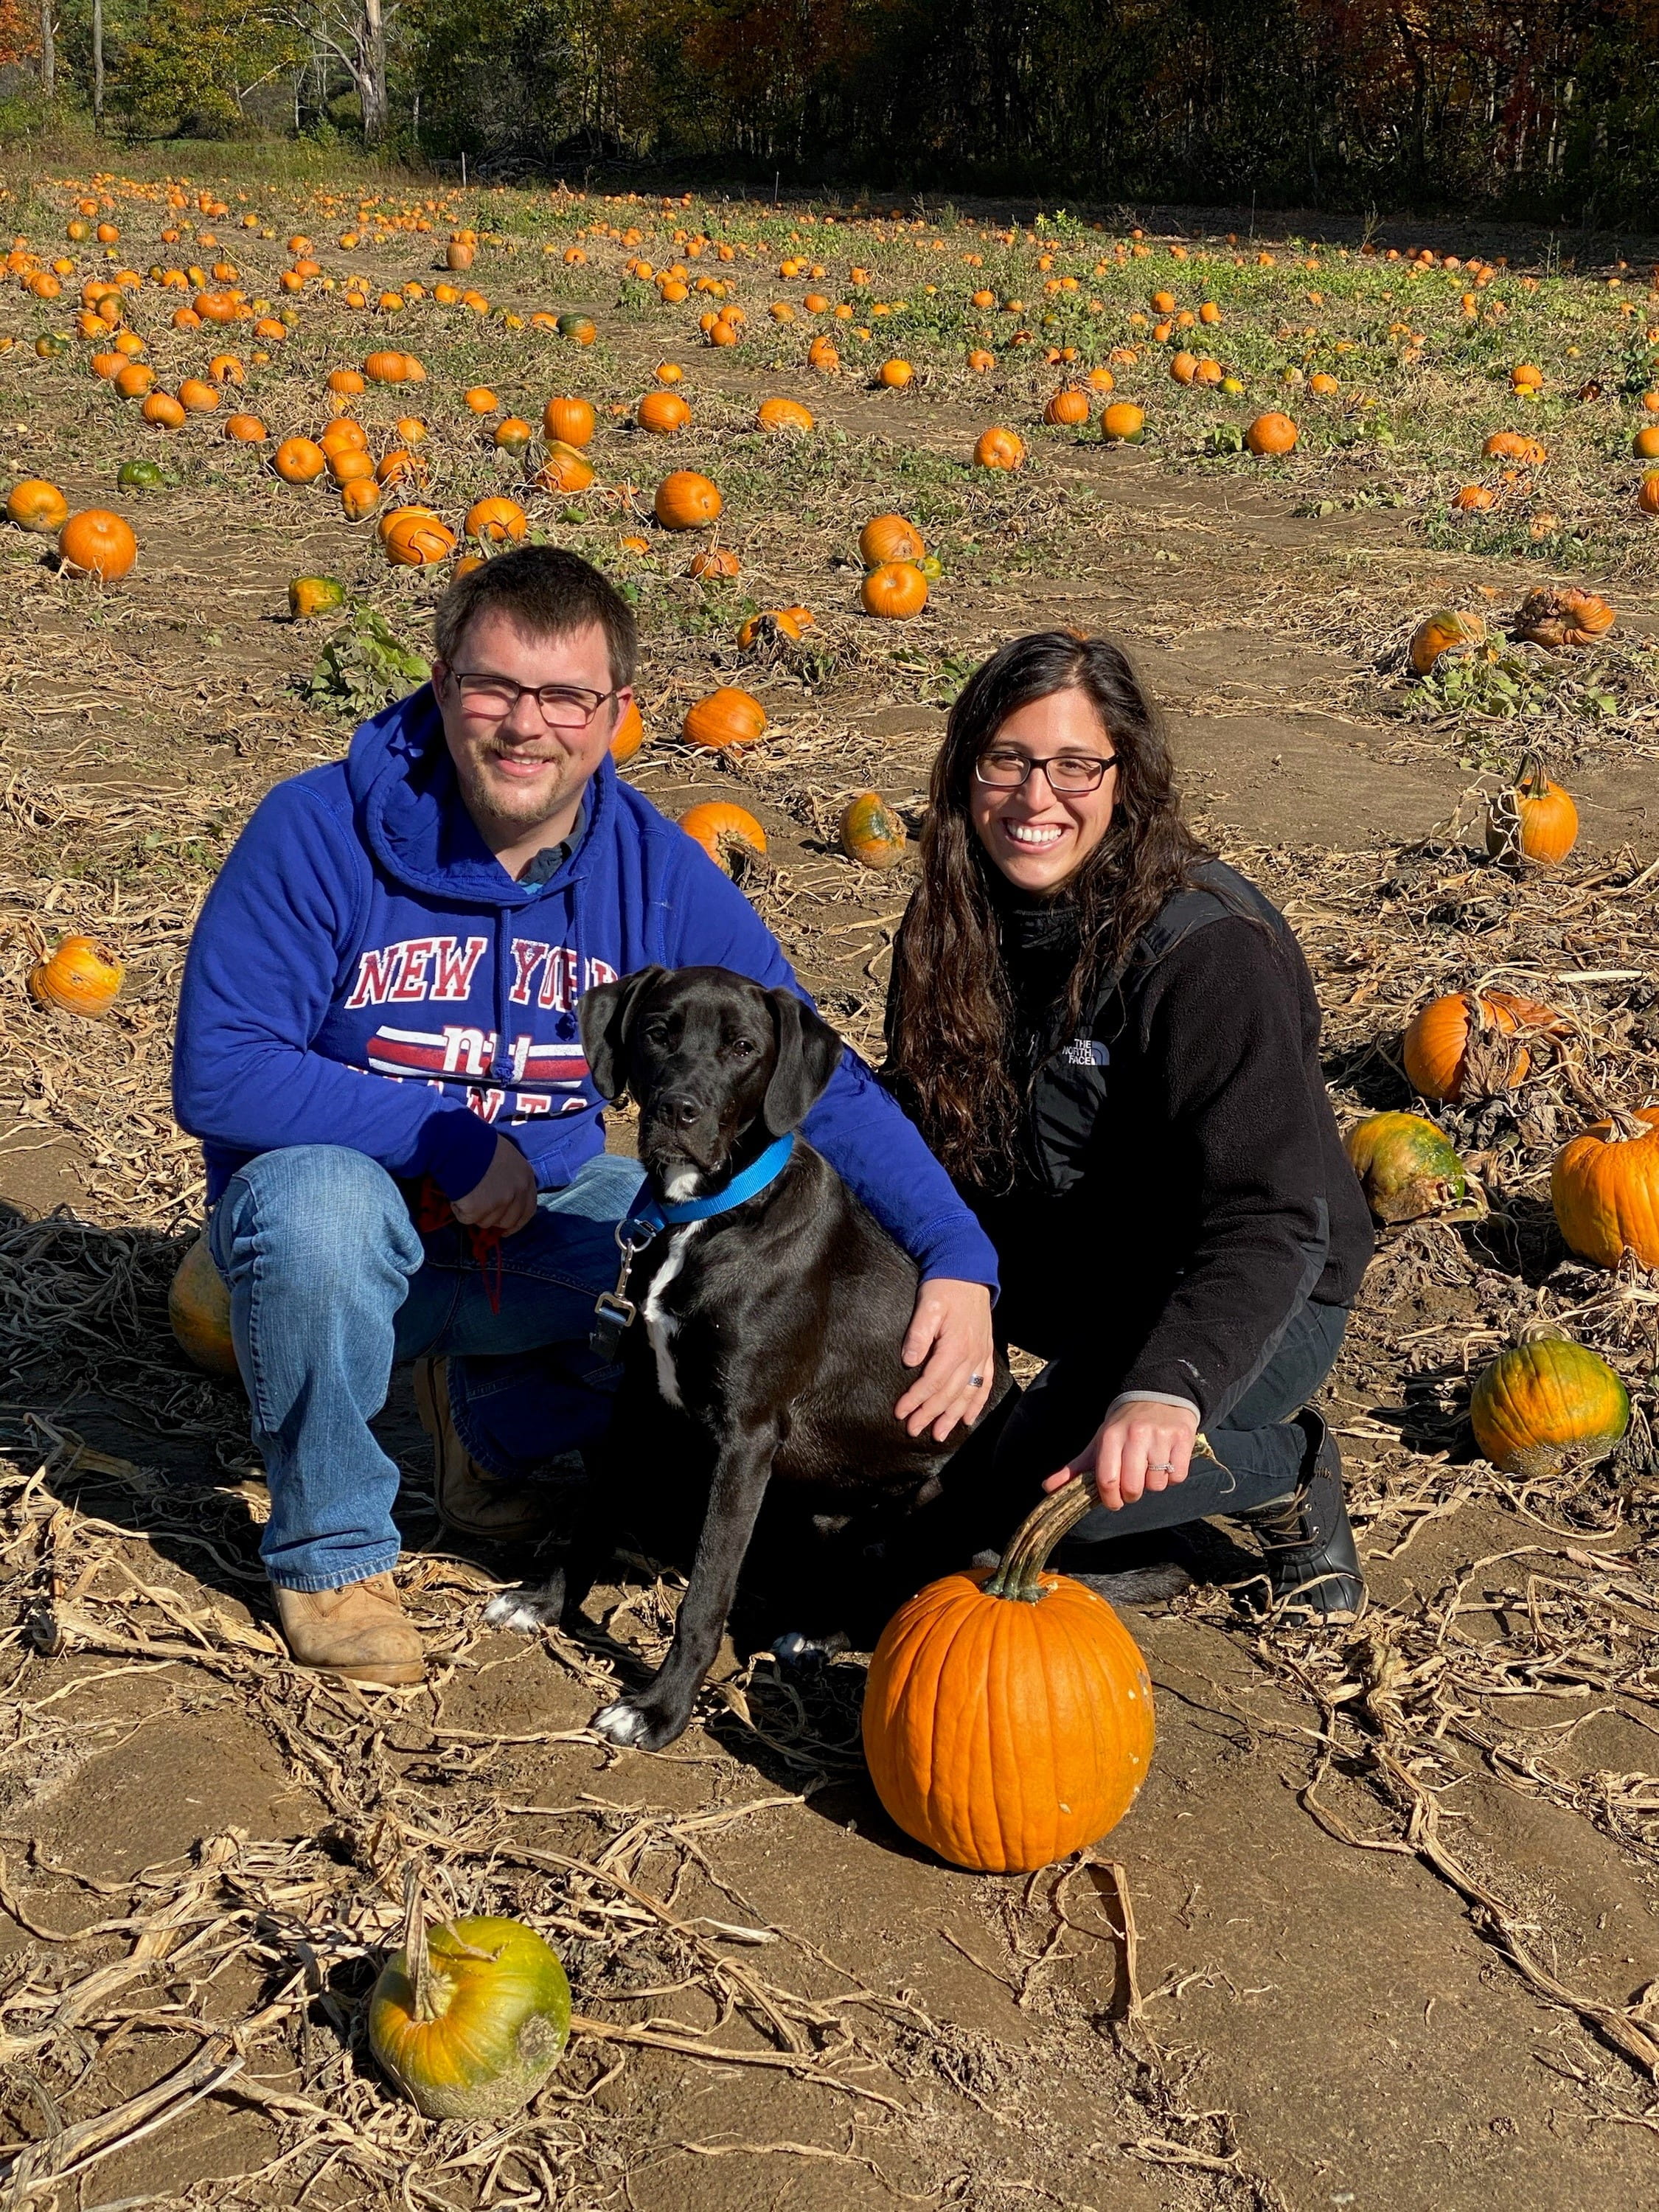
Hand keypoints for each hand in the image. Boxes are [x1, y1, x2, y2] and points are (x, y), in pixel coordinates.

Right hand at [451, 1134, 538, 1236]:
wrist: (457, 1141)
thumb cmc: (478, 1144)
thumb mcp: (506, 1157)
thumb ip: (511, 1178)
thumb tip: (504, 1198)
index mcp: (526, 1177)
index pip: (528, 1210)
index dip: (516, 1222)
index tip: (506, 1229)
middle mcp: (517, 1192)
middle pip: (508, 1220)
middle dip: (493, 1219)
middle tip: (479, 1210)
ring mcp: (500, 1202)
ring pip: (486, 1222)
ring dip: (474, 1212)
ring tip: (465, 1190)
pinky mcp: (479, 1209)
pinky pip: (466, 1218)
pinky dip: (459, 1209)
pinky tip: (457, 1191)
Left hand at [895, 1279, 994, 1442]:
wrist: (968, 1272)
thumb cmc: (944, 1287)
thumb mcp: (927, 1305)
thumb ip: (918, 1333)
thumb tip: (909, 1360)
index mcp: (955, 1346)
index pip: (932, 1381)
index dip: (916, 1399)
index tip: (900, 1413)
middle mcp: (971, 1356)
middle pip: (949, 1393)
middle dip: (930, 1414)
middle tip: (914, 1431)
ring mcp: (981, 1356)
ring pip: (967, 1394)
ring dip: (953, 1416)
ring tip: (940, 1434)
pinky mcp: (985, 1353)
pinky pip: (984, 1384)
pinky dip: (977, 1403)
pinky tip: (969, 1418)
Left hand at [1042, 1398, 1198, 1508]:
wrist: (1158, 1396)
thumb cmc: (1124, 1426)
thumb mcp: (1099, 1442)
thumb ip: (1075, 1468)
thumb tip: (1048, 1487)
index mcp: (1111, 1436)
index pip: (1107, 1480)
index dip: (1111, 1499)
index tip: (1114, 1502)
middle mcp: (1135, 1435)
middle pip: (1133, 1487)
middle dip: (1131, 1495)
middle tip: (1132, 1486)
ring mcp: (1160, 1437)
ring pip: (1156, 1485)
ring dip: (1153, 1484)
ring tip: (1149, 1468)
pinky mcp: (1183, 1439)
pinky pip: (1177, 1477)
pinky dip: (1172, 1478)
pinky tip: (1166, 1463)